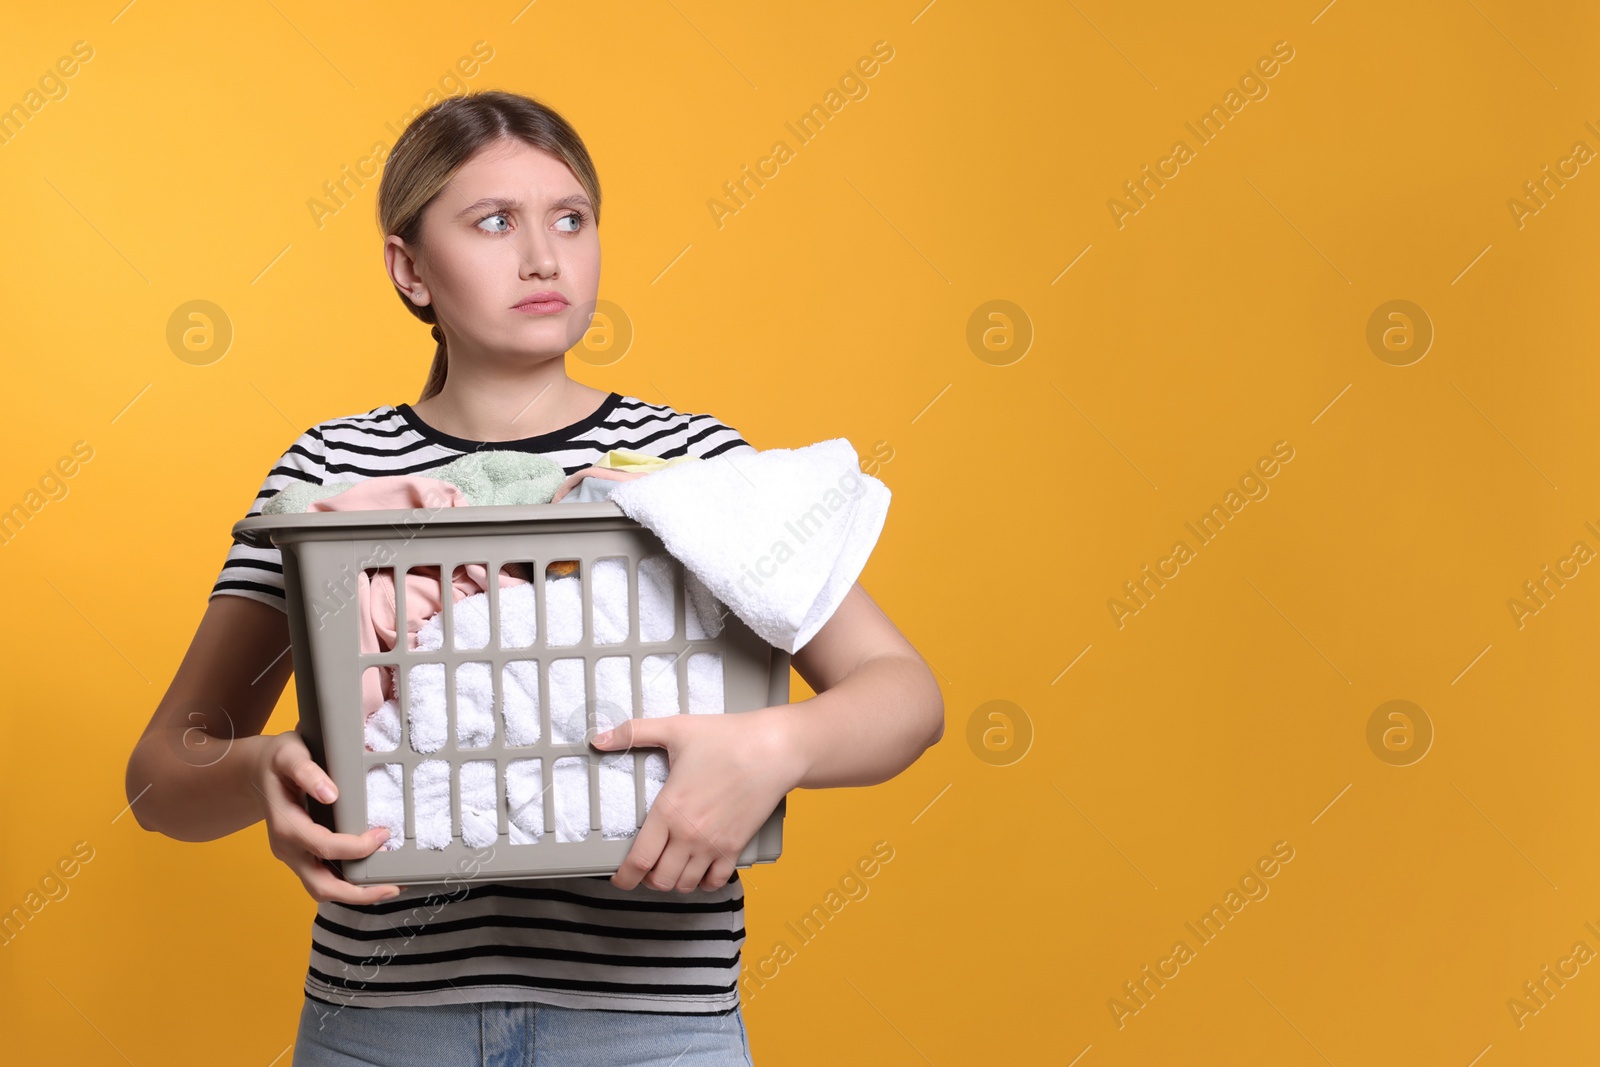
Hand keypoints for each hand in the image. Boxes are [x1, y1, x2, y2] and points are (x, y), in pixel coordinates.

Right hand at [252, 731, 403, 904]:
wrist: (259, 770)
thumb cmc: (279, 760)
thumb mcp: (290, 755)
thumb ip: (307, 772)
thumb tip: (330, 794)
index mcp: (285, 826)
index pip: (323, 847)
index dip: (355, 846)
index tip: (383, 834)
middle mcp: (287, 848)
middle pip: (321, 886)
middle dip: (358, 893)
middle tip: (393, 887)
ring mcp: (293, 856)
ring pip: (323, 889)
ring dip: (356, 894)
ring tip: (389, 887)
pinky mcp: (301, 857)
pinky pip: (325, 878)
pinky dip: (349, 884)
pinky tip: (372, 876)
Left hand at [592, 709, 797, 892]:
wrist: (773, 750)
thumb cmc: (726, 738)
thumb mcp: (675, 729)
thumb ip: (634, 733)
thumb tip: (598, 738)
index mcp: (668, 811)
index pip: (639, 861)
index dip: (624, 877)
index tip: (620, 878)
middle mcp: (689, 835)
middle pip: (660, 880)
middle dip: (647, 879)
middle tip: (646, 867)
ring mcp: (714, 844)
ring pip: (685, 884)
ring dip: (674, 880)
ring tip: (671, 866)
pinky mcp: (736, 846)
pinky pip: (716, 881)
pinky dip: (704, 882)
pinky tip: (700, 868)